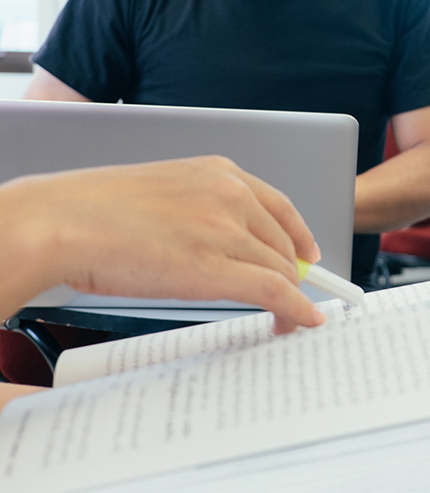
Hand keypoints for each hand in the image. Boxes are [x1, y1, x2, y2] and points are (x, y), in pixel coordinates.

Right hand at [3, 156, 326, 333]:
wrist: (61, 222)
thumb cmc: (92, 211)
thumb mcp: (160, 193)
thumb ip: (197, 209)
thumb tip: (214, 241)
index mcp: (217, 172)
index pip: (277, 205)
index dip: (298, 235)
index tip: (306, 253)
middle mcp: (230, 195)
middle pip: (282, 241)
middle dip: (293, 272)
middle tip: (297, 293)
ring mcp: (226, 230)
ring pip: (280, 268)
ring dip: (293, 297)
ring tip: (291, 316)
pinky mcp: (217, 268)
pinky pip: (273, 291)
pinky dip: (295, 308)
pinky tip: (301, 320)